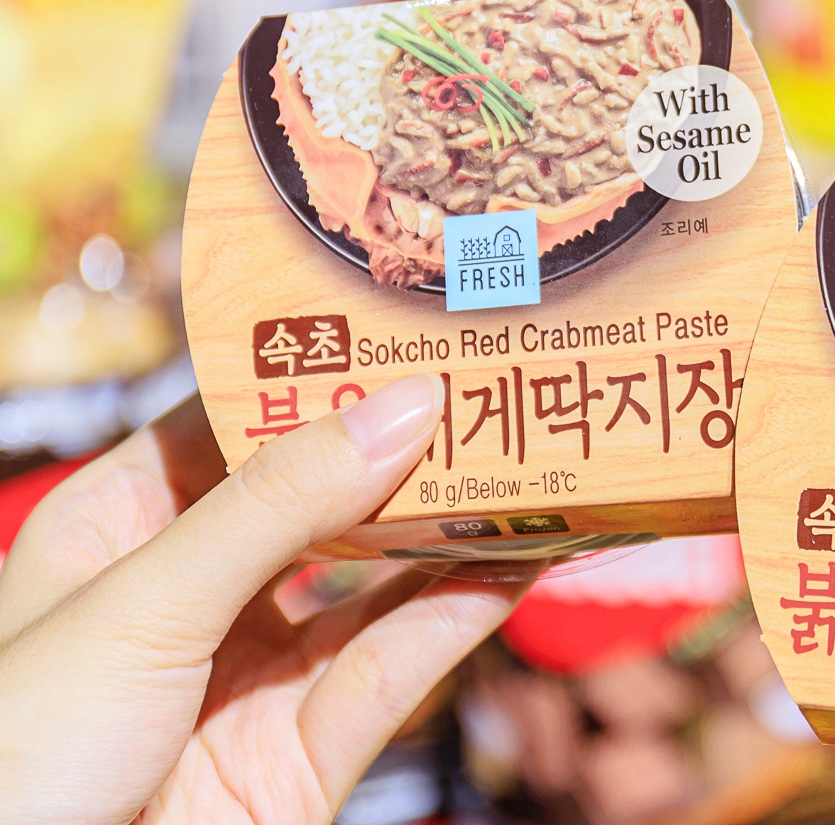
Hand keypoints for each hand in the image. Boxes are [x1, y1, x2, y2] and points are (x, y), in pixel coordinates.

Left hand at [0, 375, 529, 824]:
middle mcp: (196, 591)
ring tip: (534, 470)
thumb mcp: (142, 600)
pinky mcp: (300, 756)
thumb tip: (405, 406)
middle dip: (410, 452)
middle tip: (501, 389)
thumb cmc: (13, 749)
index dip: (326, 374)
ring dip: (453, 534)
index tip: (415, 327)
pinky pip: (391, 673)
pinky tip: (514, 565)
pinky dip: (458, 618)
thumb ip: (277, 506)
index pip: (240, 423)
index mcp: (124, 526)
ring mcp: (252, 675)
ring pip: (375, 586)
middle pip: (325, 501)